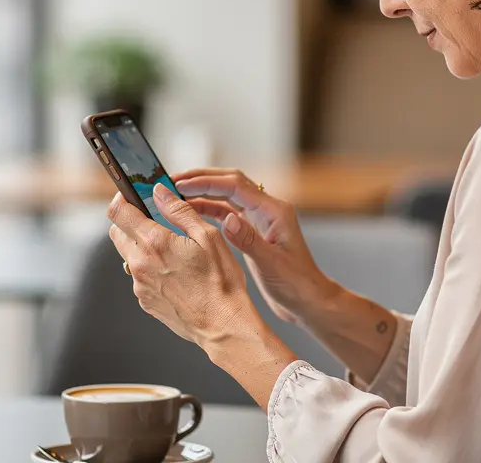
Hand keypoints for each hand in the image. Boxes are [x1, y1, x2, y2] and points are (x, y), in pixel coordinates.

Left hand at [106, 184, 256, 348]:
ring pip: (129, 256)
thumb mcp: (208, 236)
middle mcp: (140, 264)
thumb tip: (160, 192)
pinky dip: (150, 269)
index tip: (130, 195)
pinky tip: (175, 273)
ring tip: (173, 252)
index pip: (118, 212)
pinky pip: (139, 277)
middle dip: (131, 222)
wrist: (223, 325)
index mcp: (154, 243)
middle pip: (118, 233)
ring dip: (142, 247)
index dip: (121, 198)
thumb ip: (180, 211)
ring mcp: (140, 285)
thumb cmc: (221, 282)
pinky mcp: (145, 301)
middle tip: (155, 221)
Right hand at [173, 169, 338, 324]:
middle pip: (230, 183)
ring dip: (202, 193)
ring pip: (226, 197)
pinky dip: (208, 210)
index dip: (207, 182)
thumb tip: (227, 219)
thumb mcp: (271, 264)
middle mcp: (267, 210)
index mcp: (274, 211)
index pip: (236, 185)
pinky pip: (227, 213)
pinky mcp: (252, 231)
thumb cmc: (296, 285)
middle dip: (201, 179)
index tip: (181, 183)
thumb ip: (248, 240)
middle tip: (173, 181)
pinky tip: (191, 213)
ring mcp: (259, 219)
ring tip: (176, 194)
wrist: (307, 301)